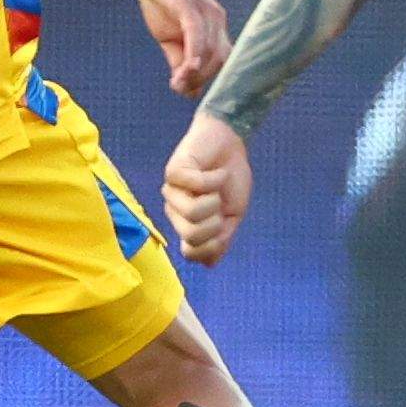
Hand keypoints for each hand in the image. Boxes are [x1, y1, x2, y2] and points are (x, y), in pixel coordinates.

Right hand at [132, 0, 230, 100]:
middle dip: (202, 79)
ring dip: (195, 72)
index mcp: (215, 27)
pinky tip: (188, 66)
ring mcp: (205, 11)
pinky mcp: (188, 4)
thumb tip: (187, 90)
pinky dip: (195, 51)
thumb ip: (178, 60)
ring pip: (210, 50)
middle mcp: (217, 19)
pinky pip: (197, 32)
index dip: (210, 80)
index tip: (191, 92)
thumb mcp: (168, 37)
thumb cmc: (160, 1)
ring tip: (177, 82)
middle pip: (220, 59)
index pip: (224, 61)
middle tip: (179, 86)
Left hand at [159, 110, 255, 263]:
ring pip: (192, 213)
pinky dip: (215, 178)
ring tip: (216, 185)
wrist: (231, 143)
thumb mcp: (233, 214)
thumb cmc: (231, 177)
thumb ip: (222, 239)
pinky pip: (196, 186)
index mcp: (188, 224)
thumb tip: (209, 264)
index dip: (213, 244)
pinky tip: (215, 171)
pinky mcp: (173, 172)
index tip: (223, 226)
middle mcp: (175, 211)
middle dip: (216, 221)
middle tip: (220, 202)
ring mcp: (171, 192)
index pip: (191, 253)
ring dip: (215, 198)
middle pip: (192, 236)